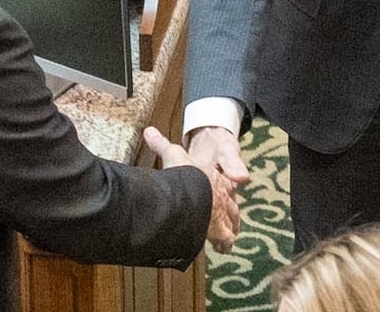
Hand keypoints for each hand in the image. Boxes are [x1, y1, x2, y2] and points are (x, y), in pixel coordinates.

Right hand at [146, 126, 239, 252]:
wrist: (196, 185)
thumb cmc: (186, 170)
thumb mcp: (174, 153)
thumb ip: (161, 144)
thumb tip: (148, 131)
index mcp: (215, 177)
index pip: (226, 182)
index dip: (226, 188)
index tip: (228, 190)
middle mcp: (222, 194)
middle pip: (231, 205)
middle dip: (230, 213)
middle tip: (230, 222)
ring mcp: (222, 212)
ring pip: (231, 221)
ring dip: (230, 229)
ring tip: (228, 240)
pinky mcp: (218, 229)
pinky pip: (225, 239)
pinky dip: (225, 244)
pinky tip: (225, 249)